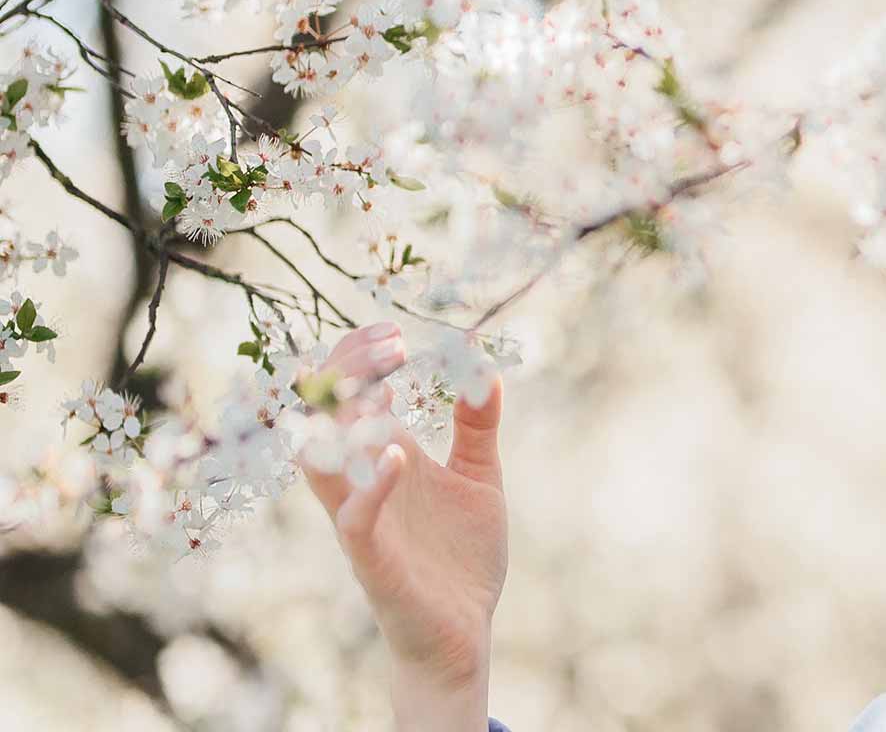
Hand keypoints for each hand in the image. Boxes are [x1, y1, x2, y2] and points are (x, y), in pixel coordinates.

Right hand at [297, 321, 508, 691]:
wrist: (462, 632)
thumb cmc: (461, 557)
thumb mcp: (479, 478)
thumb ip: (477, 426)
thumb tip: (486, 367)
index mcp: (385, 456)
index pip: (350, 395)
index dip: (362, 357)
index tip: (396, 333)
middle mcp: (363, 480)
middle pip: (324, 414)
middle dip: (349, 371)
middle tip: (392, 345)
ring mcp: (363, 518)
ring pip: (319, 461)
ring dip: (343, 420)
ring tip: (382, 386)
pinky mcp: (372, 559)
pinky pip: (354, 518)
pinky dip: (370, 482)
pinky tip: (397, 454)